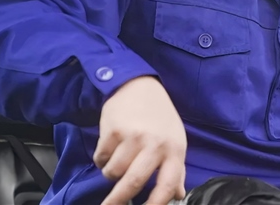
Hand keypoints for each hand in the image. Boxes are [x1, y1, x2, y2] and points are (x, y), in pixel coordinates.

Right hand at [94, 76, 187, 204]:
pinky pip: (100, 158)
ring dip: (110, 173)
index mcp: (175, 149)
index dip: (156, 203)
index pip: (168, 184)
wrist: (139, 86)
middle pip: (134, 182)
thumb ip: (175, 170)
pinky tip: (110, 146)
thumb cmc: (159, 118)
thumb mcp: (174, 140)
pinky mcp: (114, 130)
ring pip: (113, 172)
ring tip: (117, 161)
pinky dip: (101, 158)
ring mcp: (134, 136)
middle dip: (118, 201)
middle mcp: (156, 144)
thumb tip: (178, 195)